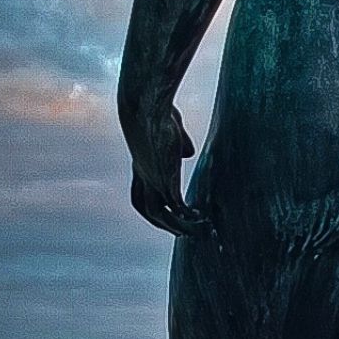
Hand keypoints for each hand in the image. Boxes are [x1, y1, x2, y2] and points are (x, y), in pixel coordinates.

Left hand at [122, 93, 201, 236]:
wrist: (146, 105)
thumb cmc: (158, 110)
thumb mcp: (170, 128)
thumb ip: (179, 141)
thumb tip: (187, 153)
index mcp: (140, 163)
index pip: (139, 192)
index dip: (150, 203)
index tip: (164, 211)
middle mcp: (142, 173)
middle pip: (144, 207)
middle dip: (159, 222)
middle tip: (177, 232)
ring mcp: (152, 176)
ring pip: (157, 211)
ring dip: (173, 224)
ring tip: (191, 232)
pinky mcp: (165, 175)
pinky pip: (174, 203)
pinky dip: (185, 214)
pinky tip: (199, 217)